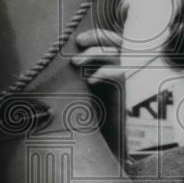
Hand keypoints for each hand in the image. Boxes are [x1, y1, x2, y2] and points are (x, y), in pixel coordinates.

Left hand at [73, 28, 127, 154]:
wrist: (104, 147)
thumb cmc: (88, 120)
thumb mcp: (79, 94)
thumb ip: (75, 79)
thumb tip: (55, 65)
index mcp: (109, 68)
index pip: (109, 43)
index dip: (97, 36)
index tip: (79, 39)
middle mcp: (119, 72)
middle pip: (116, 43)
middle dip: (97, 38)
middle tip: (78, 44)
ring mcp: (126, 83)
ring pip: (116, 56)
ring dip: (96, 54)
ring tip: (76, 63)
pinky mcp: (128, 94)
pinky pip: (121, 75)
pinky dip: (106, 73)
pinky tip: (90, 81)